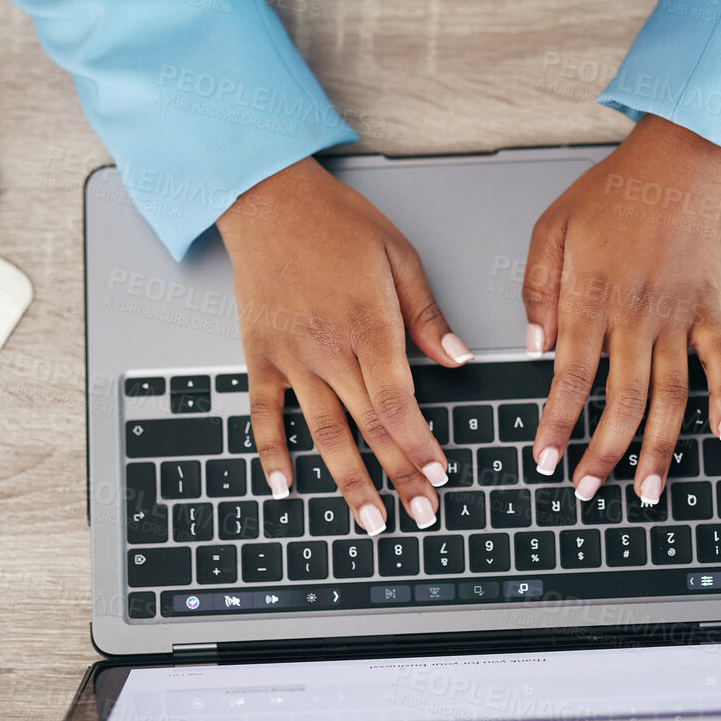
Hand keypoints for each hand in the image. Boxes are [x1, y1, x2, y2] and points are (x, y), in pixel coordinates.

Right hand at [217, 157, 472, 534]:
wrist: (268, 201)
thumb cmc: (336, 222)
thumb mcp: (399, 257)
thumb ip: (427, 317)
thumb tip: (459, 360)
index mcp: (369, 326)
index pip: (400, 403)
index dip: (421, 445)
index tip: (441, 475)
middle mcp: (329, 351)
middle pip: (370, 427)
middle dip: (399, 476)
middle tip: (421, 513)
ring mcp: (291, 358)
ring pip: (323, 433)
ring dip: (348, 481)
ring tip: (369, 519)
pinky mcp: (261, 357)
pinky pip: (264, 415)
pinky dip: (273, 453)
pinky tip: (286, 486)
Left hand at [521, 115, 720, 508]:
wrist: (678, 161)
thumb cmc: (613, 192)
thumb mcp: (552, 228)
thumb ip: (538, 290)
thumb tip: (534, 347)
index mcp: (591, 297)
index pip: (571, 377)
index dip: (557, 423)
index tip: (544, 458)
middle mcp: (636, 315)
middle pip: (621, 401)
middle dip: (603, 454)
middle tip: (587, 490)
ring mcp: (678, 316)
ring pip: (671, 396)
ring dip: (660, 448)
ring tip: (647, 490)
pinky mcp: (710, 308)